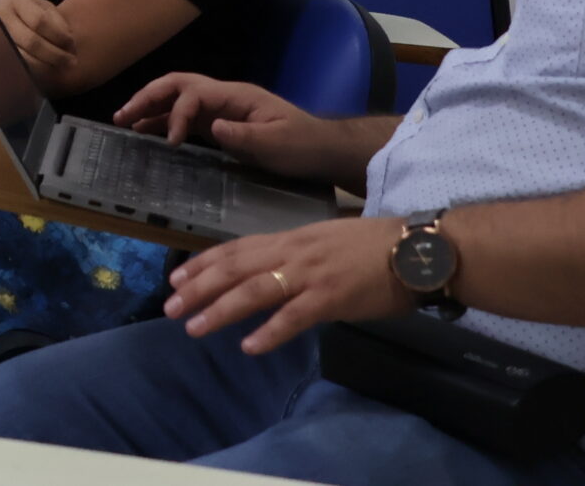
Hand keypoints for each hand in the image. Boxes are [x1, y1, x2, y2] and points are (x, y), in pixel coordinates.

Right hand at [0, 0, 75, 80]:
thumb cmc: (20, 7)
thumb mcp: (39, 4)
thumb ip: (55, 20)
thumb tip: (68, 43)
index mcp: (15, 0)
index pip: (40, 21)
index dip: (58, 36)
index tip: (72, 44)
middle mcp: (1, 16)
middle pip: (31, 42)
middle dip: (55, 55)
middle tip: (71, 62)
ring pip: (22, 56)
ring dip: (45, 65)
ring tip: (59, 67)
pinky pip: (14, 64)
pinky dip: (31, 70)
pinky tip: (43, 71)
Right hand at [115, 74, 351, 182]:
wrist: (322, 150)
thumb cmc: (302, 146)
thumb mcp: (277, 144)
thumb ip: (243, 135)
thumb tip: (210, 126)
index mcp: (236, 95)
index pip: (193, 94)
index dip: (176, 114)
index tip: (170, 142)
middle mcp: (223, 96)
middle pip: (177, 85)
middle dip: (148, 97)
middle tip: (123, 115)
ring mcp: (220, 109)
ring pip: (176, 98)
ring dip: (150, 106)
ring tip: (124, 121)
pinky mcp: (219, 124)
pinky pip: (184, 117)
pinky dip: (163, 122)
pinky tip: (146, 132)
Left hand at [165, 216, 409, 353]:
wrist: (414, 248)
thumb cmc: (372, 247)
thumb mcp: (322, 241)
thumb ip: (293, 254)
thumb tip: (268, 272)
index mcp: (289, 238)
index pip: (234, 249)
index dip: (202, 263)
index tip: (175, 278)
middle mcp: (291, 253)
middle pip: (234, 268)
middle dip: (198, 287)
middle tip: (170, 307)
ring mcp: (309, 275)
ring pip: (253, 291)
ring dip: (220, 310)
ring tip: (194, 328)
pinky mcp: (331, 297)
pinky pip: (294, 317)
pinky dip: (269, 332)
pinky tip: (249, 347)